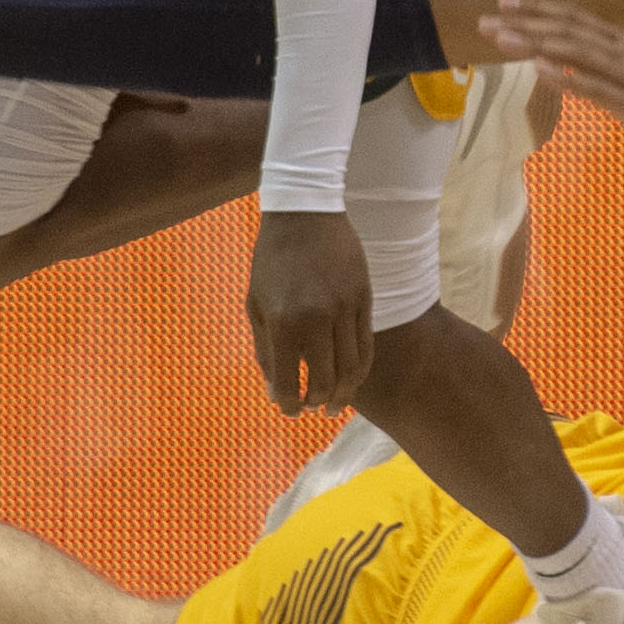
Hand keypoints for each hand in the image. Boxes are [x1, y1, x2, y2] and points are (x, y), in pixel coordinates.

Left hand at [246, 210, 372, 415]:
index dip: (288, 405)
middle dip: (318, 404)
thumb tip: (274, 392)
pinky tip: (351, 379)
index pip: (288, 382)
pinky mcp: (364, 299)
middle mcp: (316, 319)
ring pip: (352, 370)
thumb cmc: (272, 261)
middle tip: (313, 410)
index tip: (289, 410)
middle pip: (325, 383)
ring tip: (336, 406)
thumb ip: (265, 350)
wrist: (304, 214)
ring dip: (344, 395)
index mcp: (283, 322)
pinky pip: (367, 347)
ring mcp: (345, 309)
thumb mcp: (256, 304)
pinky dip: (360, 370)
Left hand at [481, 0, 623, 168]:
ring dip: (535, 44)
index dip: (541, 8)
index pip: (577, 19)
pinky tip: (539, 70)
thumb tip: (578, 67)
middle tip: (486, 19)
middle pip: (569, 30)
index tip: (506, 1)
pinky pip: (596, 89)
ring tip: (501, 40)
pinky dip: (567, 77)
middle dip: (525, 23)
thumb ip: (613, 70)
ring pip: (576, 53)